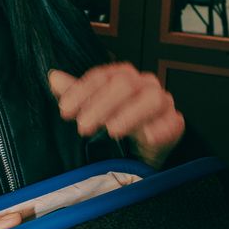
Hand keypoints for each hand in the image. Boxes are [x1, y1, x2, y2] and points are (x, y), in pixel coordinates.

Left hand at [48, 63, 184, 167]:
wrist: (138, 152)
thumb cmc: (114, 123)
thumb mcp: (91, 109)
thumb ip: (74, 93)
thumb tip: (53, 77)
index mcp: (122, 76)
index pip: (101, 76)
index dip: (81, 91)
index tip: (65, 110)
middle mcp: (144, 84)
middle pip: (125, 84)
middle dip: (101, 105)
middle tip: (83, 126)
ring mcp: (163, 103)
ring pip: (152, 99)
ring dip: (130, 114)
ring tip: (111, 130)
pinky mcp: (175, 124)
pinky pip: (172, 122)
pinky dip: (159, 129)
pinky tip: (145, 138)